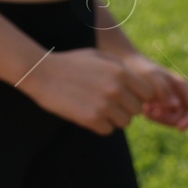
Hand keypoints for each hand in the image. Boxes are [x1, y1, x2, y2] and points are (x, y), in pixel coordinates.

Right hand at [22, 48, 155, 133]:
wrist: (40, 72)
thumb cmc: (70, 63)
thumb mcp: (98, 56)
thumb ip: (122, 69)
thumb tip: (141, 86)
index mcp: (120, 71)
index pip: (147, 93)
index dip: (136, 96)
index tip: (123, 95)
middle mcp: (116, 88)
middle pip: (137, 110)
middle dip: (124, 108)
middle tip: (105, 102)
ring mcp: (105, 105)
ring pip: (124, 122)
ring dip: (112, 118)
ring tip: (95, 107)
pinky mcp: (91, 119)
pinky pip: (107, 130)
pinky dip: (98, 125)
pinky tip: (85, 112)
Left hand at [118, 52, 187, 130]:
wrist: (125, 64)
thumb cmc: (138, 68)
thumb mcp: (150, 75)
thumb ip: (164, 89)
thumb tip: (176, 106)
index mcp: (181, 86)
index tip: (180, 128)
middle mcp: (179, 94)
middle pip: (184, 117)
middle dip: (169, 120)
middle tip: (150, 114)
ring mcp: (170, 100)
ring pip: (173, 119)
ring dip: (161, 119)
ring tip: (145, 109)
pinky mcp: (161, 104)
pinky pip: (163, 117)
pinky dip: (155, 117)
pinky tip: (144, 109)